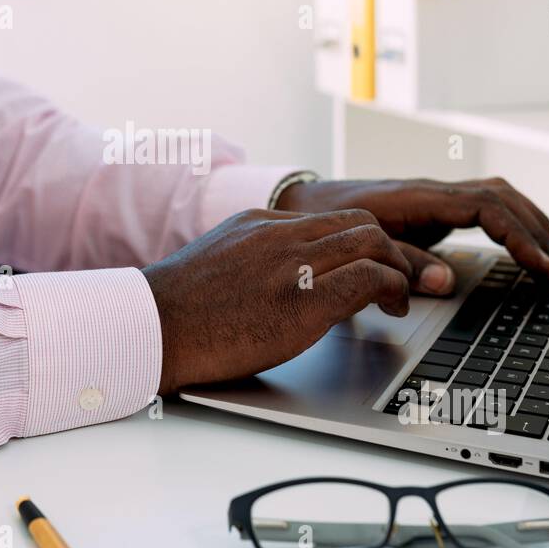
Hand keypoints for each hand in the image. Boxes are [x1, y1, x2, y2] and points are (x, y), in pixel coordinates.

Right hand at [143, 208, 412, 394]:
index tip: (368, 264)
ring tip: (398, 297)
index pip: (328, 218)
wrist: (150, 329)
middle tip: (396, 278)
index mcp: (258, 224)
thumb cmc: (176, 313)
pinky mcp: (303, 300)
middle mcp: (279, 235)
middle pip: (359, 222)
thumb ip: (254, 259)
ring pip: (372, 242)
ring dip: (397, 269)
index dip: (358, 241)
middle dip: (388, 250)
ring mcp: (293, 264)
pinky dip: (391, 289)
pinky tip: (390, 309)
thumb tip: (280, 279)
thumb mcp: (217, 263)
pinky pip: (368, 278)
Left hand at [274, 177, 548, 282]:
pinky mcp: (432, 208)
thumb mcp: (362, 247)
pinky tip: (522, 244)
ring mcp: (434, 198)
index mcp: (419, 198)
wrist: (304, 204)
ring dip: (529, 221)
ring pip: (496, 196)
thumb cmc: (327, 223)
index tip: (540, 264)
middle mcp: (432, 192)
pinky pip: (483, 206)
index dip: (518, 235)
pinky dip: (509, 222)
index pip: (486, 207)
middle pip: (501, 197)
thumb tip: (447, 282)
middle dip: (535, 228)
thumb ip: (403, 264)